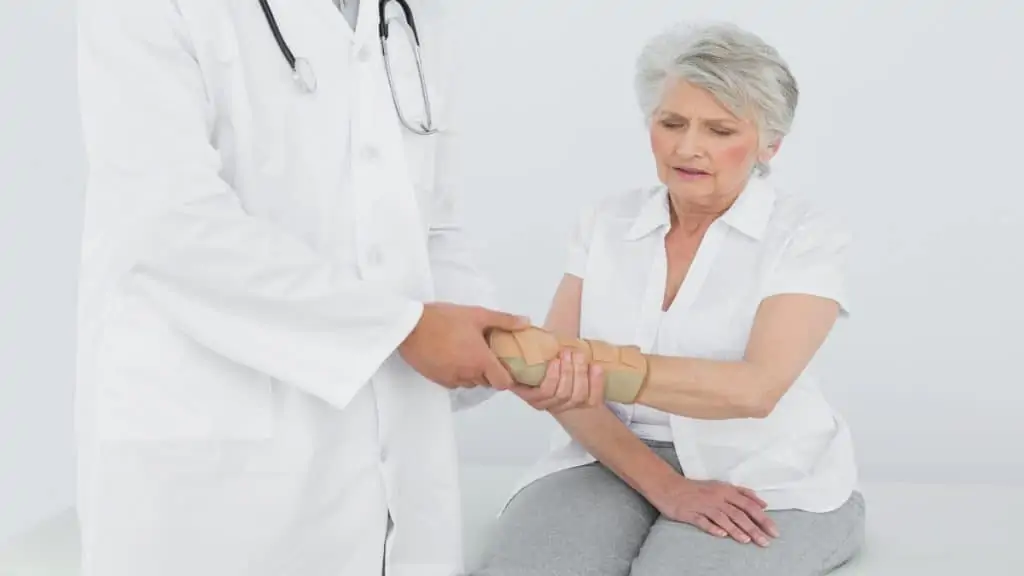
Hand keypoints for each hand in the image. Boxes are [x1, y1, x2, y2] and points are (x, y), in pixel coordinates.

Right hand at [398, 303, 529, 389]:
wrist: (409, 326)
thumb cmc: (444, 319)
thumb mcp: (477, 314)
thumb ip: (504, 320)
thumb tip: (526, 322)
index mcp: (481, 360)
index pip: (503, 383)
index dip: (508, 376)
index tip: (505, 364)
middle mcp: (468, 374)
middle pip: (487, 382)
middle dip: (490, 371)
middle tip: (487, 352)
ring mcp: (452, 379)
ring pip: (471, 383)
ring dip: (474, 373)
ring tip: (468, 352)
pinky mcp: (438, 379)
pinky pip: (455, 382)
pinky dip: (458, 374)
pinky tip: (453, 356)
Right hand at [510, 348, 604, 413]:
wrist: (561, 367)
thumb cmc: (545, 356)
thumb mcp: (534, 349)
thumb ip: (532, 342)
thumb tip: (532, 325)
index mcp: (529, 391)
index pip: (542, 393)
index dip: (551, 378)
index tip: (555, 360)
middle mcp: (546, 403)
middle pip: (562, 394)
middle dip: (568, 371)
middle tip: (569, 353)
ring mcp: (565, 407)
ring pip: (576, 397)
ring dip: (580, 373)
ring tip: (579, 356)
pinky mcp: (584, 406)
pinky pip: (593, 399)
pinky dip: (596, 382)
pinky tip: (596, 367)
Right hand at [653, 476, 778, 546]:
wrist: (668, 486)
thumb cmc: (697, 488)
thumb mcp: (721, 486)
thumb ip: (742, 494)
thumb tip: (763, 503)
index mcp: (726, 490)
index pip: (749, 505)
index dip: (762, 517)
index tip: (774, 530)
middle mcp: (717, 497)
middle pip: (739, 513)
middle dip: (754, 528)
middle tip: (766, 541)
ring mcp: (703, 505)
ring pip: (723, 518)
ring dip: (736, 529)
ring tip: (747, 540)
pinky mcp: (690, 513)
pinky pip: (703, 521)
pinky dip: (712, 528)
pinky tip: (721, 535)